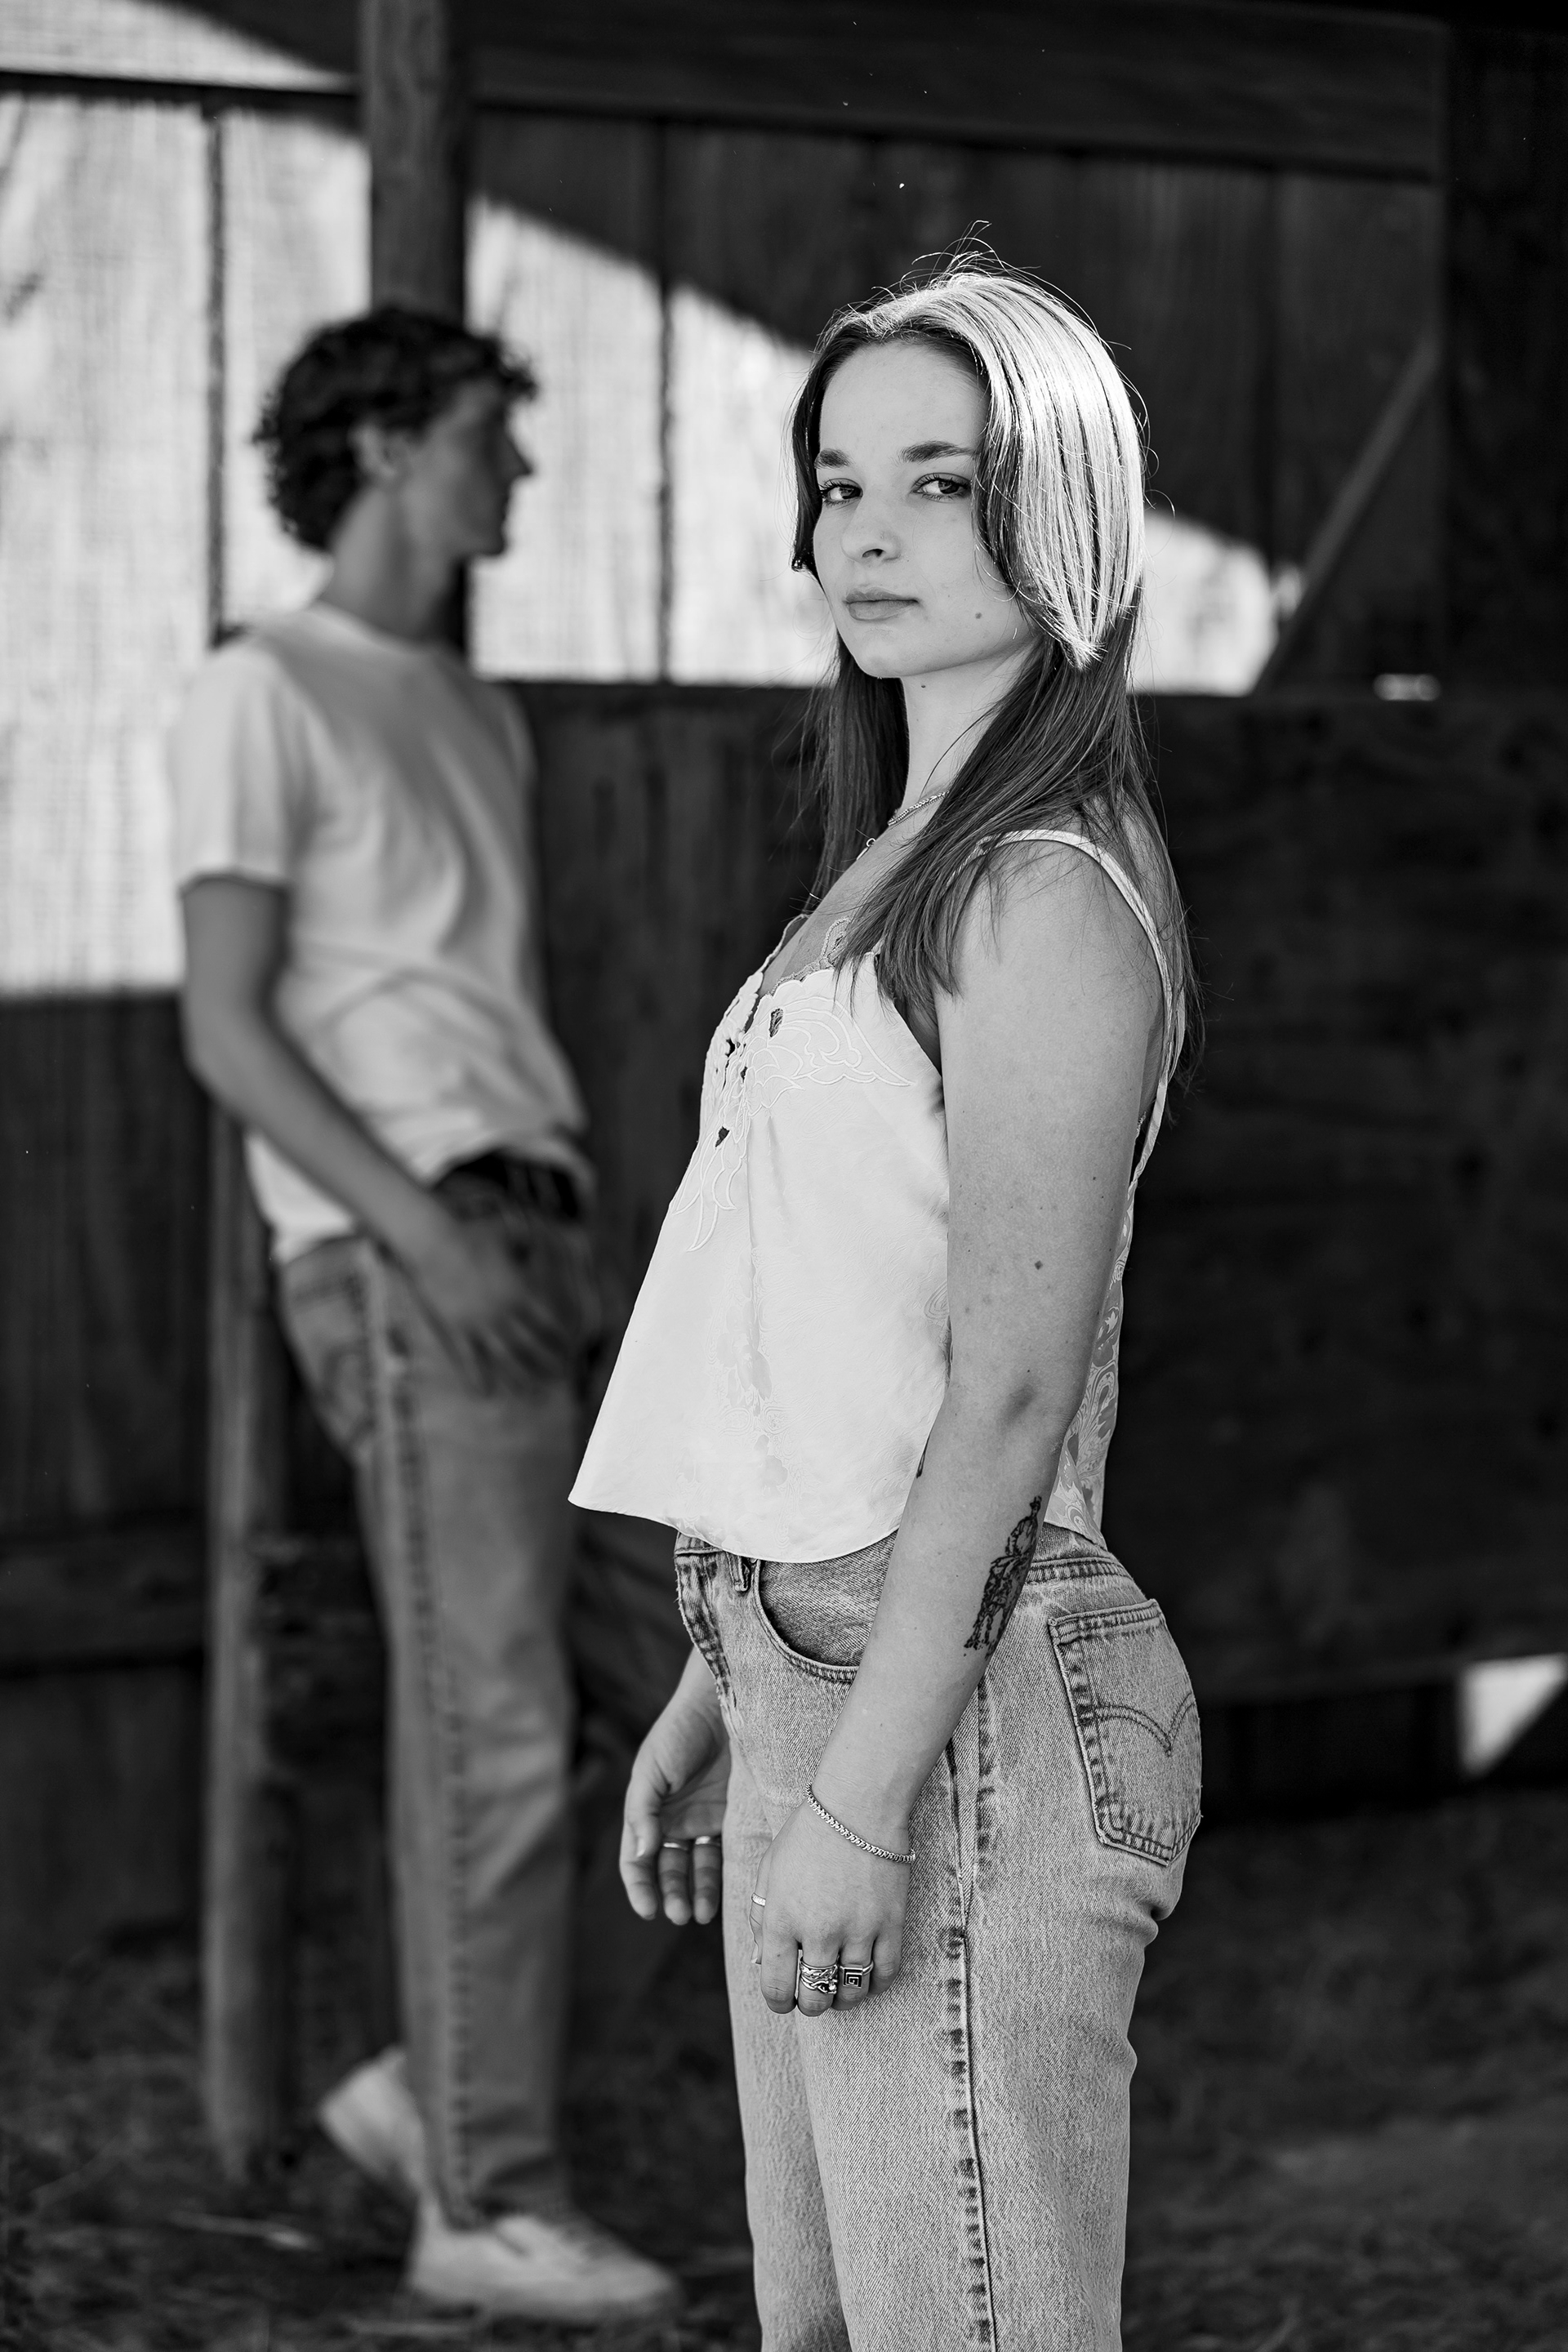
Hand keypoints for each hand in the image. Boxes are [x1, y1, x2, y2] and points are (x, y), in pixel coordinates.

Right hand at [401, 1204, 564, 1392]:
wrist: (436, 1243)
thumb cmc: (471, 1235)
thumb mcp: (506, 1234)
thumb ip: (525, 1243)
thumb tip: (534, 1249)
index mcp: (519, 1292)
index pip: (545, 1322)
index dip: (557, 1339)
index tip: (567, 1350)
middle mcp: (503, 1312)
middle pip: (530, 1344)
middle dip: (546, 1363)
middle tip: (559, 1378)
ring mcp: (480, 1323)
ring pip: (505, 1356)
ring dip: (520, 1376)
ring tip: (531, 1392)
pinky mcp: (457, 1328)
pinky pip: (468, 1357)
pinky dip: (477, 1376)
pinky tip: (485, 1392)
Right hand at [621, 1667, 729, 1925]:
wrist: (722, 1705)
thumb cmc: (679, 1732)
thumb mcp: (651, 1769)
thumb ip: (643, 1812)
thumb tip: (643, 1854)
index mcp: (645, 1811)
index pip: (636, 1859)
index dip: (639, 1886)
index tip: (648, 1910)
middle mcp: (670, 1820)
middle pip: (665, 1869)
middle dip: (669, 1894)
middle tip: (678, 1914)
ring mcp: (699, 1820)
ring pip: (693, 1868)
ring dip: (694, 1893)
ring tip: (700, 1915)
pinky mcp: (727, 1817)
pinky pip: (721, 1855)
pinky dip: (717, 1878)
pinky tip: (720, 1897)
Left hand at [752, 1801, 909, 2019]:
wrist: (858, 1804)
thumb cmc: (808, 1833)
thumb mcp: (770, 1869)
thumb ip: (760, 1917)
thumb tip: (760, 1961)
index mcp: (782, 1919)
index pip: (776, 1987)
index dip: (778, 2002)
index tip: (784, 1999)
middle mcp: (818, 1932)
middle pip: (814, 1999)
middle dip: (810, 2003)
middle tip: (813, 1992)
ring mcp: (858, 1931)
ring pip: (851, 1992)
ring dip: (843, 1997)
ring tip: (840, 1984)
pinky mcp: (891, 1924)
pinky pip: (885, 1974)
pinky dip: (875, 1983)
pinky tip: (867, 1975)